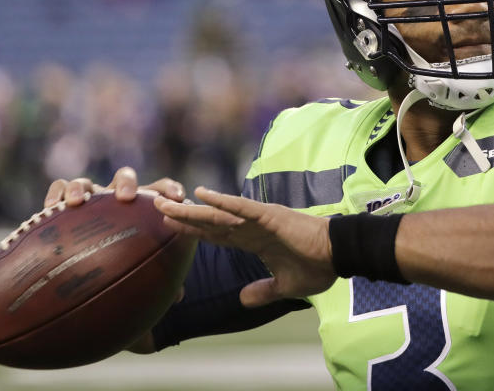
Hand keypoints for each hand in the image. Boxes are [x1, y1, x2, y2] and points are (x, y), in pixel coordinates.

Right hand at [43, 166, 188, 307]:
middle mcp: (113, 200)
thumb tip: (177, 297)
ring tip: (75, 202)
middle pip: (123, 179)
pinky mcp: (63, 205)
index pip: (158, 191)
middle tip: (126, 198)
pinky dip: (55, 194)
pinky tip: (51, 208)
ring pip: (85, 182)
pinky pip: (57, 190)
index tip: (178, 197)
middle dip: (126, 183)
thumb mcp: (138, 271)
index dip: (169, 189)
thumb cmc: (119, 267)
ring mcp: (88, 200)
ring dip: (80, 187)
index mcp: (138, 209)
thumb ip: (156, 277)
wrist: (83, 266)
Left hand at [156, 187, 335, 306]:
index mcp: (255, 241)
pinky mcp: (270, 216)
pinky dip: (223, 202)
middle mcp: (252, 226)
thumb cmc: (318, 266)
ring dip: (192, 209)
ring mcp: (259, 219)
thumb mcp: (285, 286)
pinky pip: (242, 208)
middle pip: (209, 222)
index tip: (168, 227)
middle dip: (182, 217)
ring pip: (218, 214)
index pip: (216, 235)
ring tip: (166, 205)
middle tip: (154, 208)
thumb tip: (242, 299)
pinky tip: (204, 195)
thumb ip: (263, 291)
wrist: (339, 255)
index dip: (192, 231)